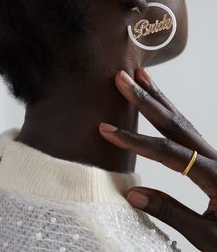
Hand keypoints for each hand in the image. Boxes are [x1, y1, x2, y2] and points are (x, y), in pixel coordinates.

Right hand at [98, 68, 216, 251]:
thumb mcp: (207, 236)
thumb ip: (171, 213)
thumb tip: (133, 194)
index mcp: (215, 177)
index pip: (167, 152)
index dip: (135, 140)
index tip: (107, 130)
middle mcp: (214, 158)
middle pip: (175, 124)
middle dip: (146, 100)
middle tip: (123, 79)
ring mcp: (212, 154)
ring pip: (182, 121)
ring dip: (159, 98)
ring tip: (142, 77)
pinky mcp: (208, 156)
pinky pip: (186, 129)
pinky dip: (169, 113)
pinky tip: (159, 104)